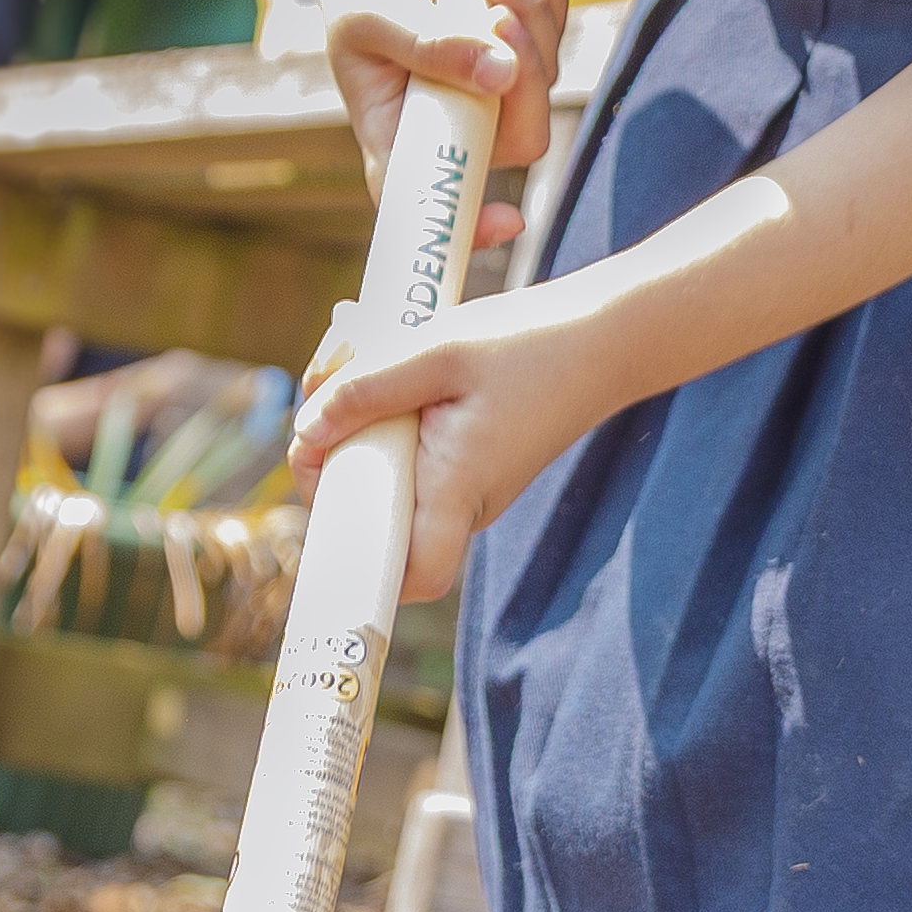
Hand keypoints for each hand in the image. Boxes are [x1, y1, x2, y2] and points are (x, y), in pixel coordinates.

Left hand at [284, 290, 631, 602]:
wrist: (607, 335)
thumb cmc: (532, 344)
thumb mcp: (439, 351)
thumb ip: (366, 390)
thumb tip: (305, 433)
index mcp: (458, 487)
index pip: (413, 576)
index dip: (361, 566)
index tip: (323, 505)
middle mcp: (464, 501)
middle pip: (372, 510)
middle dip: (330, 447)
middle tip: (328, 374)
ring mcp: (467, 482)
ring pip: (384, 470)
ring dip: (355, 413)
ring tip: (356, 338)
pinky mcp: (468, 457)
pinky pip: (408, 448)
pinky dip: (385, 406)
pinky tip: (383, 348)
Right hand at [327, 0, 568, 253]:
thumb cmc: (359, 1)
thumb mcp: (370, 22)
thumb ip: (427, 46)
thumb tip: (501, 72)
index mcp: (410, 144)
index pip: (442, 204)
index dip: (477, 227)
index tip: (509, 221)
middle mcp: (467, 128)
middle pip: (524, 132)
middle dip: (522, 66)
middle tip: (494, 8)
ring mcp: (504, 88)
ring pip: (546, 68)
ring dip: (527, 9)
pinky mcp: (531, 39)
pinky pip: (557, 18)